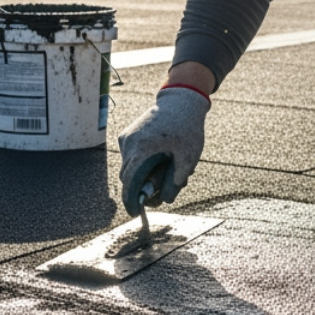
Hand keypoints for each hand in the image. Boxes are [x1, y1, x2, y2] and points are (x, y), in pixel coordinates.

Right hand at [117, 86, 210, 215]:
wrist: (180, 101)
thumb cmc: (187, 129)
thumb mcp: (188, 158)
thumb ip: (175, 182)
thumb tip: (164, 201)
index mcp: (142, 149)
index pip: (129, 182)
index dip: (131, 200)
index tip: (135, 212)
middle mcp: (129, 144)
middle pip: (128, 177)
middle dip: (141, 187)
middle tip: (162, 190)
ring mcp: (126, 138)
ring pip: (129, 166)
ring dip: (143, 174)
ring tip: (167, 168)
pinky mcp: (128, 134)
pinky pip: (130, 156)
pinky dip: (142, 162)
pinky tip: (161, 157)